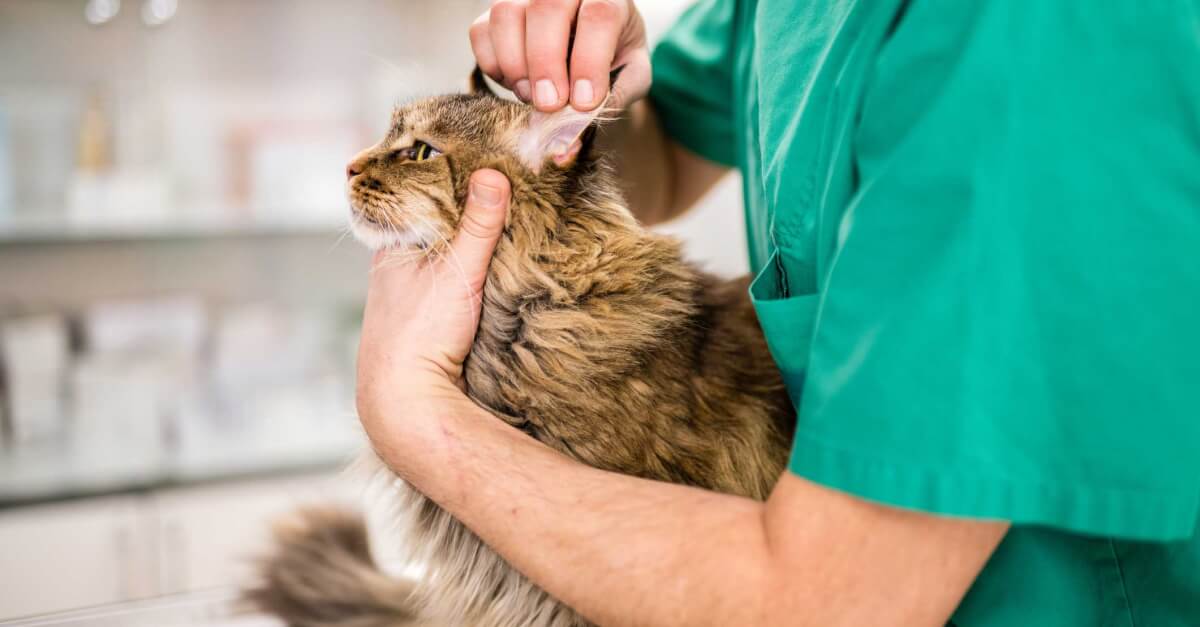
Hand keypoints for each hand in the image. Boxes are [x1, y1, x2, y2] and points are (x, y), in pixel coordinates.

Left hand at [355, 170, 511, 455]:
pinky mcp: (421, 323)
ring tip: (503, 228)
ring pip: (437, 260)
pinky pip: (445, 287)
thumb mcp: (457, 271)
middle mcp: (392, 268)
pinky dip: (464, 277)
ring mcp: (404, 297)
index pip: (421, 199)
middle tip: (501, 192)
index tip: (481, 166)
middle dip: (460, 215)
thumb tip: (494, 173)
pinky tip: (487, 277)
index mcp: (391, 246)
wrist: (404, 403)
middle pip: (431, 229)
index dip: (449, 183)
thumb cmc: (420, 334)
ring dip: (463, 250)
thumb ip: (478, 225)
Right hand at [470, 0, 650, 111]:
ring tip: (531, 95)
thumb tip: (571, 138)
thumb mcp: (630, 77)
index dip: (589, 61)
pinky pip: (480, 32)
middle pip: (546, 7)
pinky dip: (494, 65)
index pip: (598, 15)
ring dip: (515, 65)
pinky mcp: (495, 13)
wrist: (594, 43)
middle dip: (545, 63)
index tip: (584, 101)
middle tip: (550, 104)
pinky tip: (515, 84)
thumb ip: (612, 100)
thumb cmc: (615, 58)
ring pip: (506, 15)